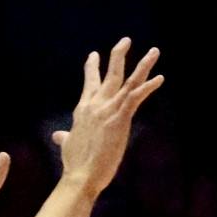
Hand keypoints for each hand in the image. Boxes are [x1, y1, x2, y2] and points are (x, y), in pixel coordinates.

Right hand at [53, 38, 163, 195]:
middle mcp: (95, 105)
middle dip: (118, 56)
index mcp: (83, 110)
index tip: (94, 55)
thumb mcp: (68, 145)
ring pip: (128, 81)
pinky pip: (136, 97)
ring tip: (154, 51)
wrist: (81, 175)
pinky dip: (148, 86)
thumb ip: (64, 137)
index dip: (92, 68)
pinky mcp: (120, 118)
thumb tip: (57, 136)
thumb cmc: (75, 165)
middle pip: (110, 75)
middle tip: (125, 40)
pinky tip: (159, 78)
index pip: (89, 84)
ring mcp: (108, 110)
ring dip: (143, 65)